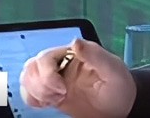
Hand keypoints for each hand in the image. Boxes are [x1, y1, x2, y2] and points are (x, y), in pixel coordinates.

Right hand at [19, 38, 136, 117]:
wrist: (121, 107)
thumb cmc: (120, 86)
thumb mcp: (113, 71)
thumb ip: (95, 56)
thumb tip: (75, 42)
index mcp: (76, 53)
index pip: (47, 56)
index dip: (47, 74)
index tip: (61, 90)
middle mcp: (63, 62)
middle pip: (33, 67)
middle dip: (40, 85)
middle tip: (59, 96)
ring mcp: (56, 77)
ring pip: (28, 77)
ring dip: (36, 91)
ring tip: (55, 100)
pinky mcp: (52, 91)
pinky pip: (30, 91)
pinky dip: (32, 98)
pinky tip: (47, 103)